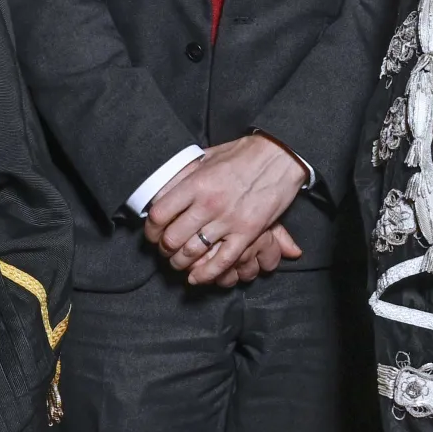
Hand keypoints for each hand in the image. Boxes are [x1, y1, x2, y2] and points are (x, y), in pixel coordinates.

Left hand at [146, 135, 308, 285]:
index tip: (153, 233)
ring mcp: (229, 220)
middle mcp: (209, 204)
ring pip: (194, 253)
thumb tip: (164, 187)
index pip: (160, 215)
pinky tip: (197, 278)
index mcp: (196, 184)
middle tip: (165, 250)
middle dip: (165, 249)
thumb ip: (186, 174)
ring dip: (181, 263)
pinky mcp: (248, 232)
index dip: (151, 229)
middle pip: (173, 238)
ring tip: (179, 263)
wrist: (281, 155)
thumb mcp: (208, 156)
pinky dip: (207, 274)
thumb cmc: (244, 153)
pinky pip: (223, 261)